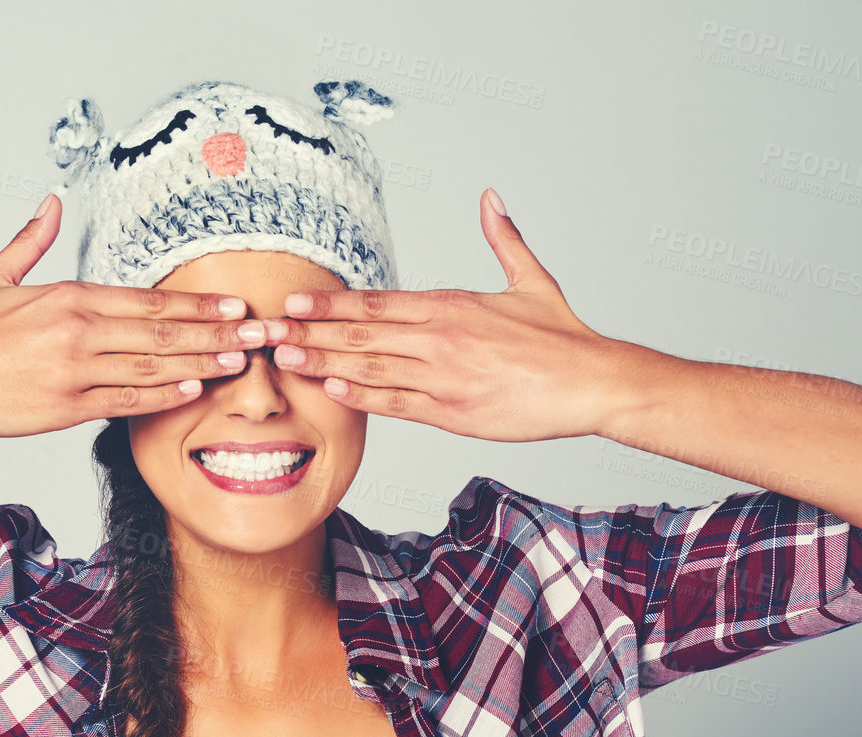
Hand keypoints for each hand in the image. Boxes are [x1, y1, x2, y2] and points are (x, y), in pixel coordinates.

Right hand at [0, 193, 257, 437]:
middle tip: (259, 333)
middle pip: (162, 330)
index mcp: (69, 297)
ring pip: (152, 365)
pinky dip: (163, 396)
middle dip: (217, 332)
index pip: (148, 298)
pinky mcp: (66, 407)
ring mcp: (74, 371)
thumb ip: (31, 240)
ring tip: (240, 362)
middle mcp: (78, 331)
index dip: (197, 303)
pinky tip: (194, 391)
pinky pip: (126, 400)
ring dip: (202, 363)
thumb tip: (50, 198)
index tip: (234, 305)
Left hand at [261, 189, 642, 443]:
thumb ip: (503, 239)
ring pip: (370, 367)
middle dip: (310, 331)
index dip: (329, 302)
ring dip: (323, 363)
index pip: (376, 301)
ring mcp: (443, 377)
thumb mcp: (531, 279)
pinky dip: (361, 396)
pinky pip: (396, 403)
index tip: (293, 300)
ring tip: (284, 359)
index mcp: (452, 305)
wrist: (593, 382)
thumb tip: (491, 198)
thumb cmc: (562, 338)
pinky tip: (331, 390)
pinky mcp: (452, 412)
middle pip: (361, 332)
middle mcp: (441, 338)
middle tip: (268, 329)